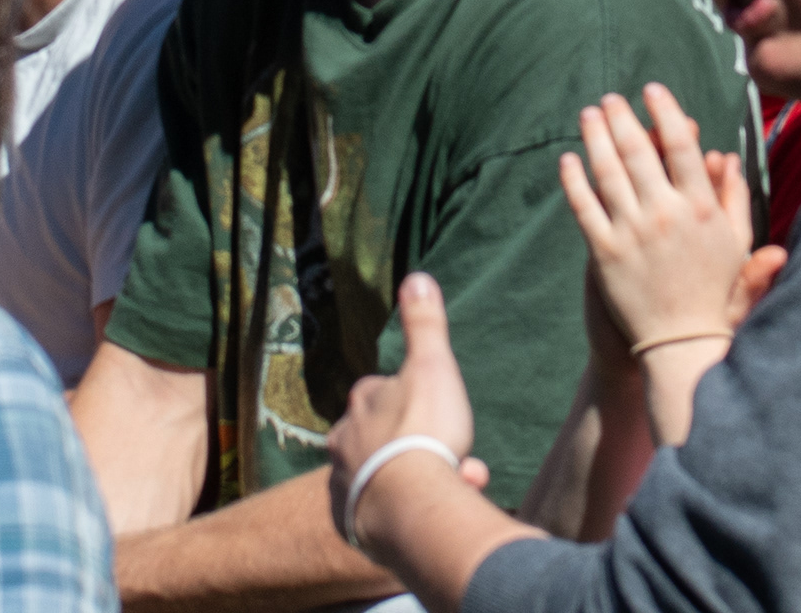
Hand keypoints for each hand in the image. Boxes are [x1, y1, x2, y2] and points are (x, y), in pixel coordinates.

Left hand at [327, 274, 489, 550]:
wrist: (408, 504)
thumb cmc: (423, 430)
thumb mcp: (433, 366)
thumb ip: (425, 325)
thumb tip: (415, 277)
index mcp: (361, 403)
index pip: (382, 391)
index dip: (414, 398)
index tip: (438, 409)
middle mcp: (344, 442)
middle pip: (384, 437)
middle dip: (418, 444)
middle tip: (451, 454)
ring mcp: (347, 484)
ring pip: (388, 475)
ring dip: (419, 477)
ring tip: (456, 483)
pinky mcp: (354, 523)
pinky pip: (384, 511)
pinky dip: (409, 508)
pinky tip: (435, 510)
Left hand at [556, 85, 755, 352]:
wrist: (680, 343)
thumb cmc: (713, 292)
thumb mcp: (736, 244)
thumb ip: (735, 199)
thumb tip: (727, 158)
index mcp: (702, 208)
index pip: (682, 146)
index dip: (666, 113)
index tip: (652, 91)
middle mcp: (666, 214)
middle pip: (639, 151)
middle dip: (622, 118)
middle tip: (610, 98)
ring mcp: (632, 232)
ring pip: (608, 172)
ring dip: (596, 137)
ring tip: (588, 114)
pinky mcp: (605, 253)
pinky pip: (585, 207)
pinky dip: (574, 180)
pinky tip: (567, 159)